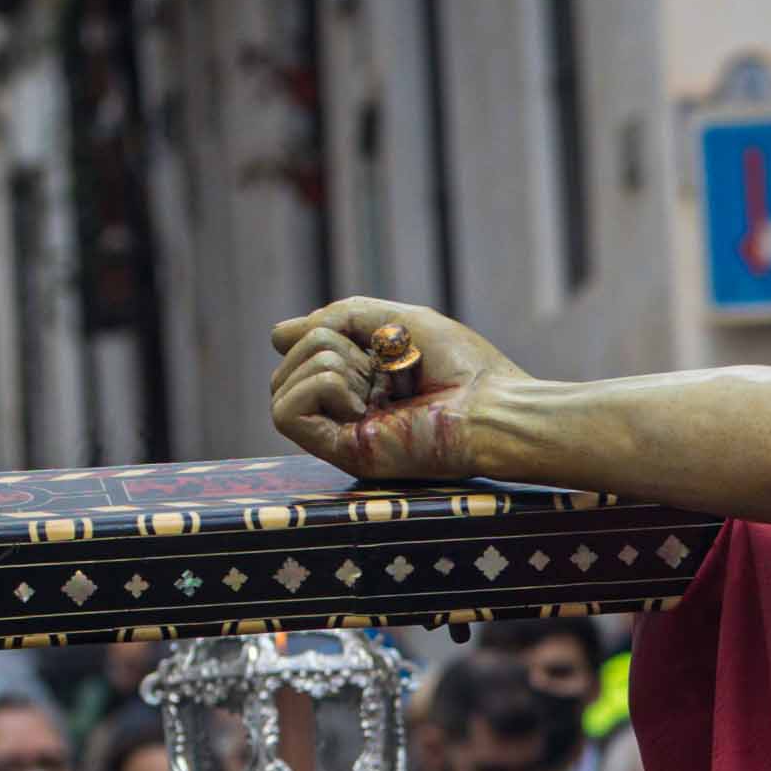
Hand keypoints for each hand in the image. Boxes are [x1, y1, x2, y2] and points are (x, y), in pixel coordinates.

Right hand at [269, 299, 514, 479]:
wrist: (494, 409)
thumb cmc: (464, 368)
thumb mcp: (396, 321)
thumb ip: (340, 318)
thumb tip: (276, 335)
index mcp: (361, 379)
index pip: (303, 347)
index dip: (324, 330)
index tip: (375, 340)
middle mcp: (346, 407)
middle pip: (287, 364)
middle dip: (328, 344)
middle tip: (381, 366)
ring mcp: (342, 432)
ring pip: (280, 384)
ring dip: (327, 363)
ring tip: (375, 385)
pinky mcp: (341, 452)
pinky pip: (283, 413)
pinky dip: (318, 387)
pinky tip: (359, 400)